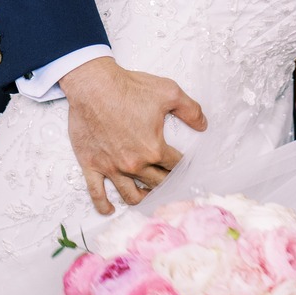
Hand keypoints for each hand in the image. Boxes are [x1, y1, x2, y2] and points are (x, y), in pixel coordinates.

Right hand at [60, 56, 206, 215]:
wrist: (93, 84)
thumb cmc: (128, 87)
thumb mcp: (169, 92)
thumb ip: (191, 110)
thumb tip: (203, 125)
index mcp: (154, 149)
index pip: (175, 165)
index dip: (183, 166)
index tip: (185, 166)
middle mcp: (134, 164)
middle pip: (156, 183)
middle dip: (166, 183)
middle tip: (170, 182)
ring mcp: (112, 167)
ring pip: (131, 194)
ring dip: (142, 197)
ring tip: (147, 194)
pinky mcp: (92, 165)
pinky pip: (97, 193)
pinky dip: (103, 205)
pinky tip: (110, 210)